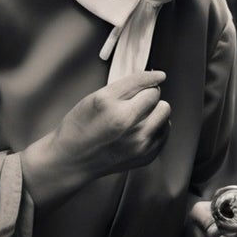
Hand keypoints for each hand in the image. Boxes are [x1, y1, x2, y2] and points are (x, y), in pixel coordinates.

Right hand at [23, 72, 170, 207]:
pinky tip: (140, 130)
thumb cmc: (78, 128)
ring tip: (139, 116)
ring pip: (164, 112)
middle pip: (155, 95)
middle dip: (147, 95)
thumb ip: (122, 88)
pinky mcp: (146, 155)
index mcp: (109, 105)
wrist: (71, 161)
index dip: (151, 77)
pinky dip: (155, 127)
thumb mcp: (93, 99)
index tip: (158, 75)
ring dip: (154, 110)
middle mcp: (126, 123)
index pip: (142, 82)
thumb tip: (151, 78)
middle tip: (136, 101)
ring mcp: (138, 142)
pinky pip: (164, 131)